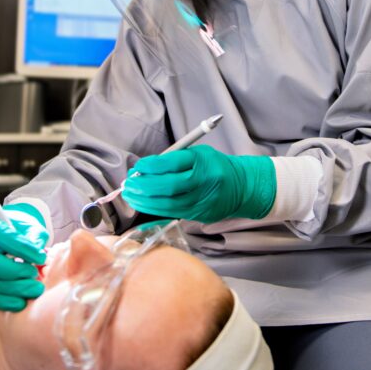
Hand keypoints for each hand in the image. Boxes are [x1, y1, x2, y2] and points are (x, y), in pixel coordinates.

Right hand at [0, 203, 49, 310]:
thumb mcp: (29, 226)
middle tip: (33, 274)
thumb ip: (34, 237)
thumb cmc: (19, 229)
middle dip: (11, 271)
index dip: (19, 247)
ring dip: (11, 289)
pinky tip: (20, 302)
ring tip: (34, 289)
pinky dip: (3, 301)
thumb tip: (37, 256)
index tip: (40, 257)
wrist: (8, 236)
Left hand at [122, 145, 275, 223]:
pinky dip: (154, 208)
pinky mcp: (199, 215)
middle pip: (169, 186)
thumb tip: (144, 169)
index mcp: (202, 162)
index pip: (173, 163)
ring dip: (144, 200)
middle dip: (144, 185)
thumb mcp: (198, 154)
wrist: (241, 187)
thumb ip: (173, 160)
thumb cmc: (214, 166)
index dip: (151, 166)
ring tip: (130, 195)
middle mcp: (203, 182)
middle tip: (129, 182)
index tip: (138, 166)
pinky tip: (143, 203)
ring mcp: (202, 201)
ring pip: (168, 204)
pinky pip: (172, 212)